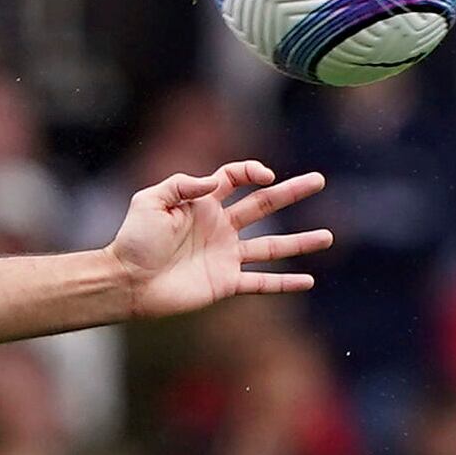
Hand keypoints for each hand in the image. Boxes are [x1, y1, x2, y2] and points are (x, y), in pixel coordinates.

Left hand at [106, 161, 331, 320]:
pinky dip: (284, 283)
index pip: (235, 178)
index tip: (263, 176)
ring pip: (271, 246)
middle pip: (264, 205)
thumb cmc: (134, 239)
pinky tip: (308, 280)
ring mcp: (225, 255)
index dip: (250, 171)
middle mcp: (219, 227)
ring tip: (327, 236)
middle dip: (291, 192)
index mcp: (202, 203)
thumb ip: (181, 185)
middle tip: (319, 180)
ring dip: (299, 242)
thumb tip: (216, 180)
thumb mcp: (149, 201)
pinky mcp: (225, 283)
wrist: (127, 281)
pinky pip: (261, 282)